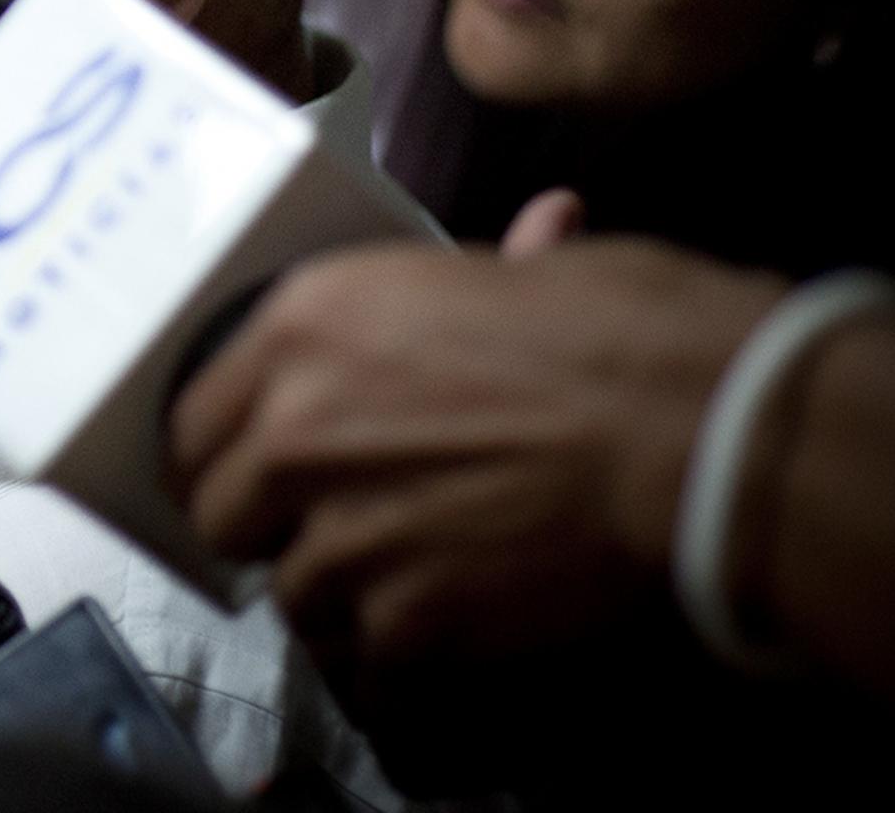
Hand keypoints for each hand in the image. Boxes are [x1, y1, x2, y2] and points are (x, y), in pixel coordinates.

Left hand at [169, 236, 781, 677]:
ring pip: (294, 595)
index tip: (251, 471)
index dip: (223, 453)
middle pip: (222, 514)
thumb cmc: (629, 331)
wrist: (703, 438)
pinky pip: (369, 663)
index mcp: (304, 324)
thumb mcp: (526, 271)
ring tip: (408, 575)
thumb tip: (537, 230)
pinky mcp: (406, 623)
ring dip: (341, 594)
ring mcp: (344, 534)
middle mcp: (297, 429)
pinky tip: (451, 627)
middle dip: (272, 527)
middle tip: (330, 526)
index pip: (191, 419)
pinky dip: (404, 658)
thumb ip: (471, 282)